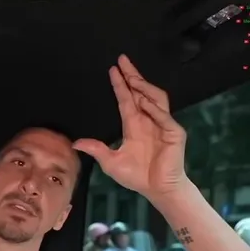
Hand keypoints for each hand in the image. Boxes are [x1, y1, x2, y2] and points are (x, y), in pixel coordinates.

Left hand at [74, 55, 189, 197]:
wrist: (157, 190)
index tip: (113, 69)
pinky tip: (143, 101)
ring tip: (132, 78)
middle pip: (140, 92)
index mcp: (134, 125)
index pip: (126, 99)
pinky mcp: (173, 132)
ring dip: (143, 87)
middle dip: (132, 76)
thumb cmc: (137, 176)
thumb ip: (96, 149)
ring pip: (155, 98)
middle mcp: (148, 120)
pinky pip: (164, 115)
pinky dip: (154, 107)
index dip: (120, 84)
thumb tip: (75, 143)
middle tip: (123, 60)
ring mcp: (162, 124)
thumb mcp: (111, 162)